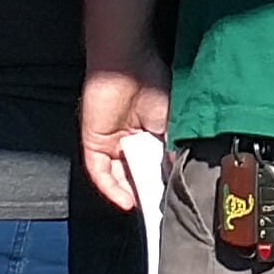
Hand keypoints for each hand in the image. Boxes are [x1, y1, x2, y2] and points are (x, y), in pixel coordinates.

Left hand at [78, 67, 171, 204]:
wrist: (128, 63)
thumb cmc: (154, 85)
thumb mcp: (172, 123)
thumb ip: (171, 150)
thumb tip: (179, 176)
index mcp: (148, 133)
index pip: (152, 165)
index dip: (161, 183)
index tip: (173, 201)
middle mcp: (128, 140)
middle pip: (134, 174)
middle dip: (145, 192)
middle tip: (159, 210)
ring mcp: (109, 142)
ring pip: (117, 176)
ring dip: (130, 193)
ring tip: (145, 209)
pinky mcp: (93, 142)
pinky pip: (99, 172)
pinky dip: (111, 188)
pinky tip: (126, 201)